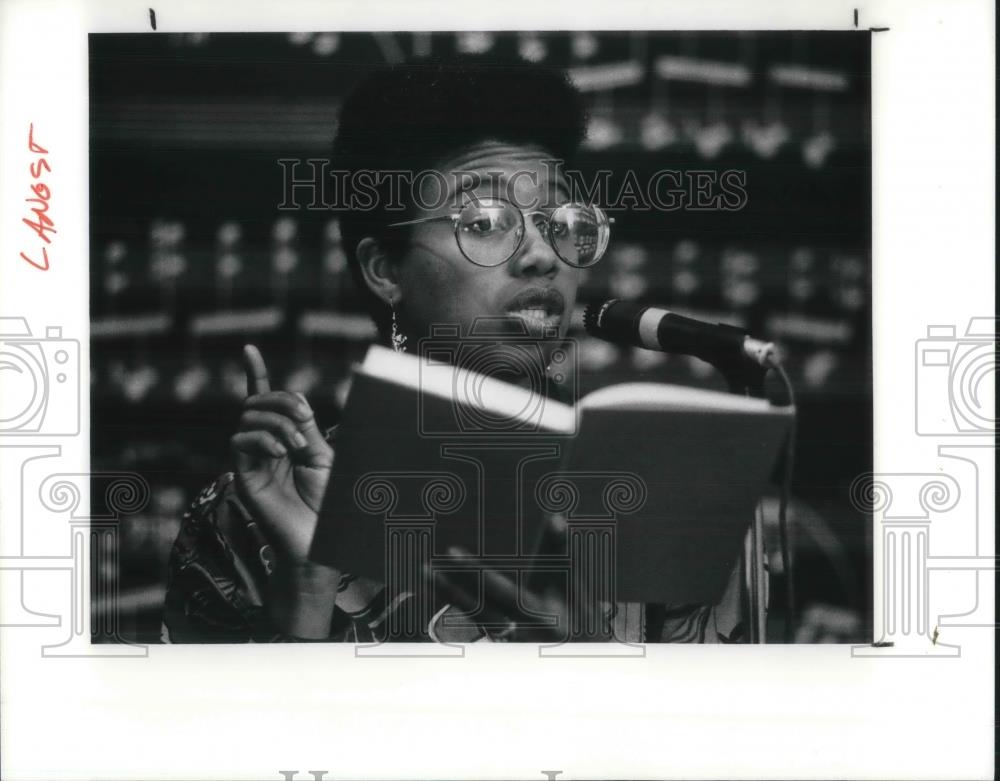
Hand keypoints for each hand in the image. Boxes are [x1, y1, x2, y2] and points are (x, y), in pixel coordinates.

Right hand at [231, 344, 333, 563]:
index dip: (256, 374)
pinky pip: (239, 443)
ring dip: (276, 422)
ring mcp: (252, 462)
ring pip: (248, 419)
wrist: (320, 541)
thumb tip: (298, 398)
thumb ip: (307, 428)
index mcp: (286, 439)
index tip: (249, 349)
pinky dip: (262, 439)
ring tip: (297, 444)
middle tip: (303, 417)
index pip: (265, 402)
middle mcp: (265, 447)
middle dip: (279, 400)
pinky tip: (281, 452)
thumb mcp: (323, 457)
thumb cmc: (329, 504)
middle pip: (256, 404)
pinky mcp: (243, 478)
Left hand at [428, 515, 614, 642]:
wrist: (576, 646)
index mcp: (540, 617)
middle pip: (478, 608)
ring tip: (428, 571)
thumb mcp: (566, 577)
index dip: (474, 572)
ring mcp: (506, 643)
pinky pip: (473, 619)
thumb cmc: (571, 604)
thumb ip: (557, 548)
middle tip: (427, 566)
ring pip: (472, 615)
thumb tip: (556, 517)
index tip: (452, 552)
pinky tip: (439, 584)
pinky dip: (456, 600)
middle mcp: (520, 635)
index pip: (499, 591)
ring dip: (448, 592)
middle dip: (451, 586)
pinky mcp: (497, 642)